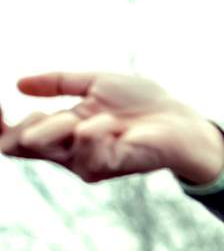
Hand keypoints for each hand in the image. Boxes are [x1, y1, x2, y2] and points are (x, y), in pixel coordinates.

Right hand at [0, 71, 223, 183]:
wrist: (179, 120)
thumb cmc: (142, 104)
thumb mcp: (95, 83)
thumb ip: (59, 84)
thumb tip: (19, 84)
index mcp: (62, 133)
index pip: (13, 139)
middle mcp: (70, 153)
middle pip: (20, 147)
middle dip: (21, 125)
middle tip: (45, 113)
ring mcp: (89, 162)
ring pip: (46, 147)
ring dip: (60, 124)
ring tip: (94, 115)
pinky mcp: (111, 166)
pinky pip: (85, 150)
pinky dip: (94, 131)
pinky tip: (111, 123)